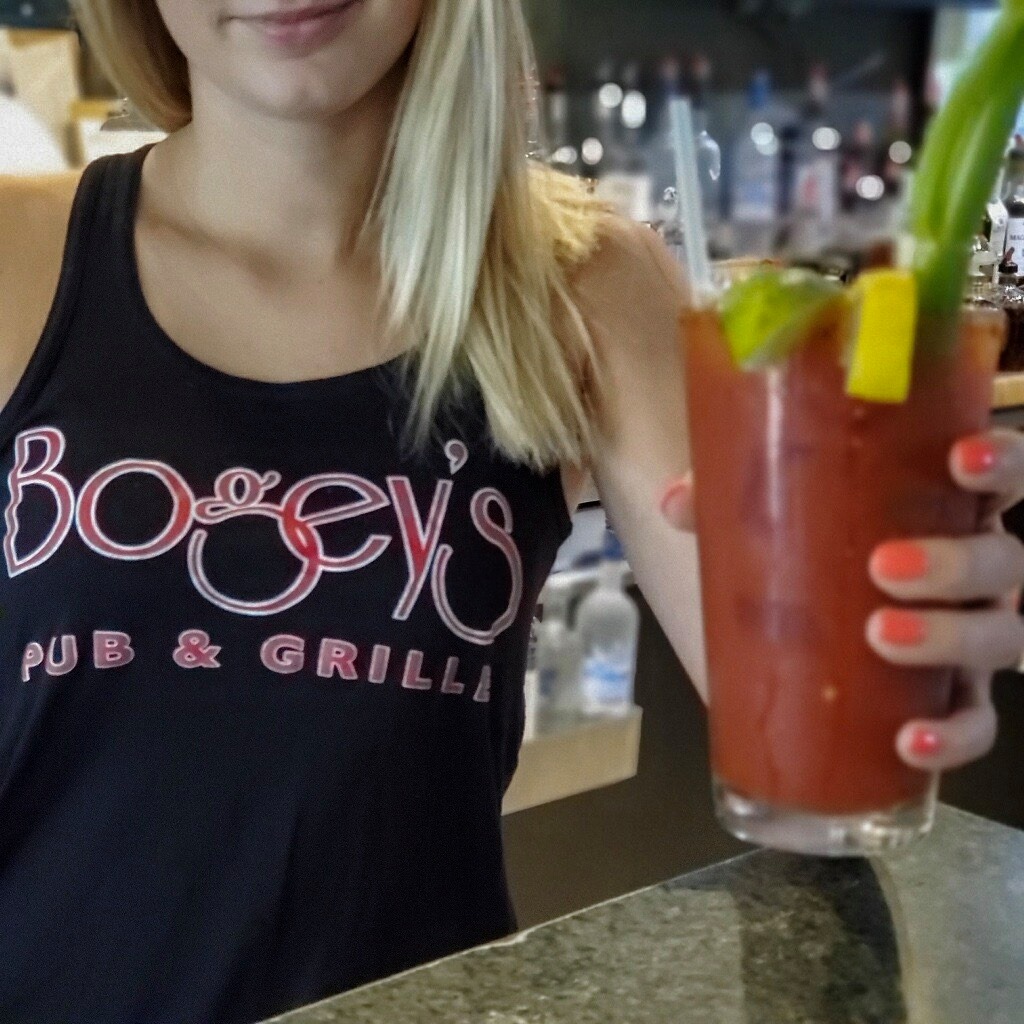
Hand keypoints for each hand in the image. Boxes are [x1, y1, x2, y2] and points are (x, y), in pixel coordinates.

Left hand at [658, 429, 1023, 772]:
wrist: (813, 626)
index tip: (961, 460)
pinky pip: (977, 722)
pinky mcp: (958, 698)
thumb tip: (676, 501)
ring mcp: (975, 632)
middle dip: (954, 563)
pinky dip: (954, 736)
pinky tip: (908, 741)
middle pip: (1002, 562)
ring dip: (949, 636)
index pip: (1001, 473)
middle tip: (885, 567)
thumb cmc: (811, 551)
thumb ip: (730, 498)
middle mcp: (976, 568)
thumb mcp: (775, 517)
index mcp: (943, 509)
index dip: (1000, 461)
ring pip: (1000, 636)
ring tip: (881, 635)